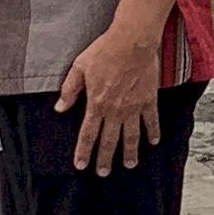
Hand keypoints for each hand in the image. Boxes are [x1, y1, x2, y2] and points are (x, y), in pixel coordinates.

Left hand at [55, 23, 165, 173]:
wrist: (132, 42)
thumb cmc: (105, 51)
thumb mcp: (79, 68)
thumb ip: (69, 90)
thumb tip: (60, 108)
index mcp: (96, 104)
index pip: (88, 134)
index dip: (84, 151)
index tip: (81, 165)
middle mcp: (115, 110)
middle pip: (109, 140)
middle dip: (104, 159)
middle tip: (103, 173)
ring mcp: (134, 107)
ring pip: (131, 136)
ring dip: (129, 152)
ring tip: (128, 165)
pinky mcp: (149, 99)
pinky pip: (151, 121)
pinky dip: (153, 132)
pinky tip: (153, 142)